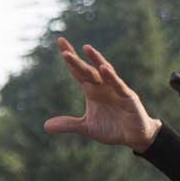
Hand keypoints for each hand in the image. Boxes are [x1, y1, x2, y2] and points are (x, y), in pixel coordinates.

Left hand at [43, 38, 162, 150]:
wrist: (134, 137)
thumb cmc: (112, 129)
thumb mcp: (87, 128)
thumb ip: (69, 125)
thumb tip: (46, 126)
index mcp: (92, 91)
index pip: (78, 72)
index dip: (69, 60)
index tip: (60, 43)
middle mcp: (102, 86)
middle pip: (86, 70)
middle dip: (75, 58)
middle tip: (62, 43)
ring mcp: (115, 90)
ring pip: (104, 72)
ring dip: (95, 60)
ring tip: (86, 48)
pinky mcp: (128, 97)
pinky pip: (118, 85)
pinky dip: (111, 77)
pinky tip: (103, 68)